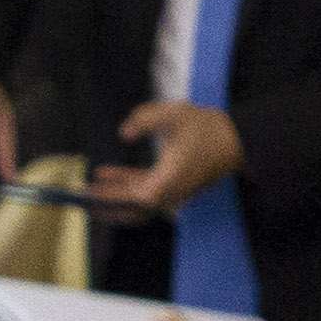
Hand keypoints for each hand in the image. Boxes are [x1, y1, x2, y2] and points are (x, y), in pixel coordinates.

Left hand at [91, 100, 245, 214]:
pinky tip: (108, 174)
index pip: (136, 200)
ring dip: (113, 195)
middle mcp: (170, 193)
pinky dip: (126, 186)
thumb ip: (145, 117)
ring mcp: (172, 193)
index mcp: (170, 181)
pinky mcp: (173, 188)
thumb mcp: (175, 113)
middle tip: (81, 200)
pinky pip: (144, 193)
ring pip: (136, 202)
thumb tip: (124, 134)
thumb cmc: (207, 127)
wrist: (238, 138)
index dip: (112, 200)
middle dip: (106, 205)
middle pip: (132, 208)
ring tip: (90, 184)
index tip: (92, 196)